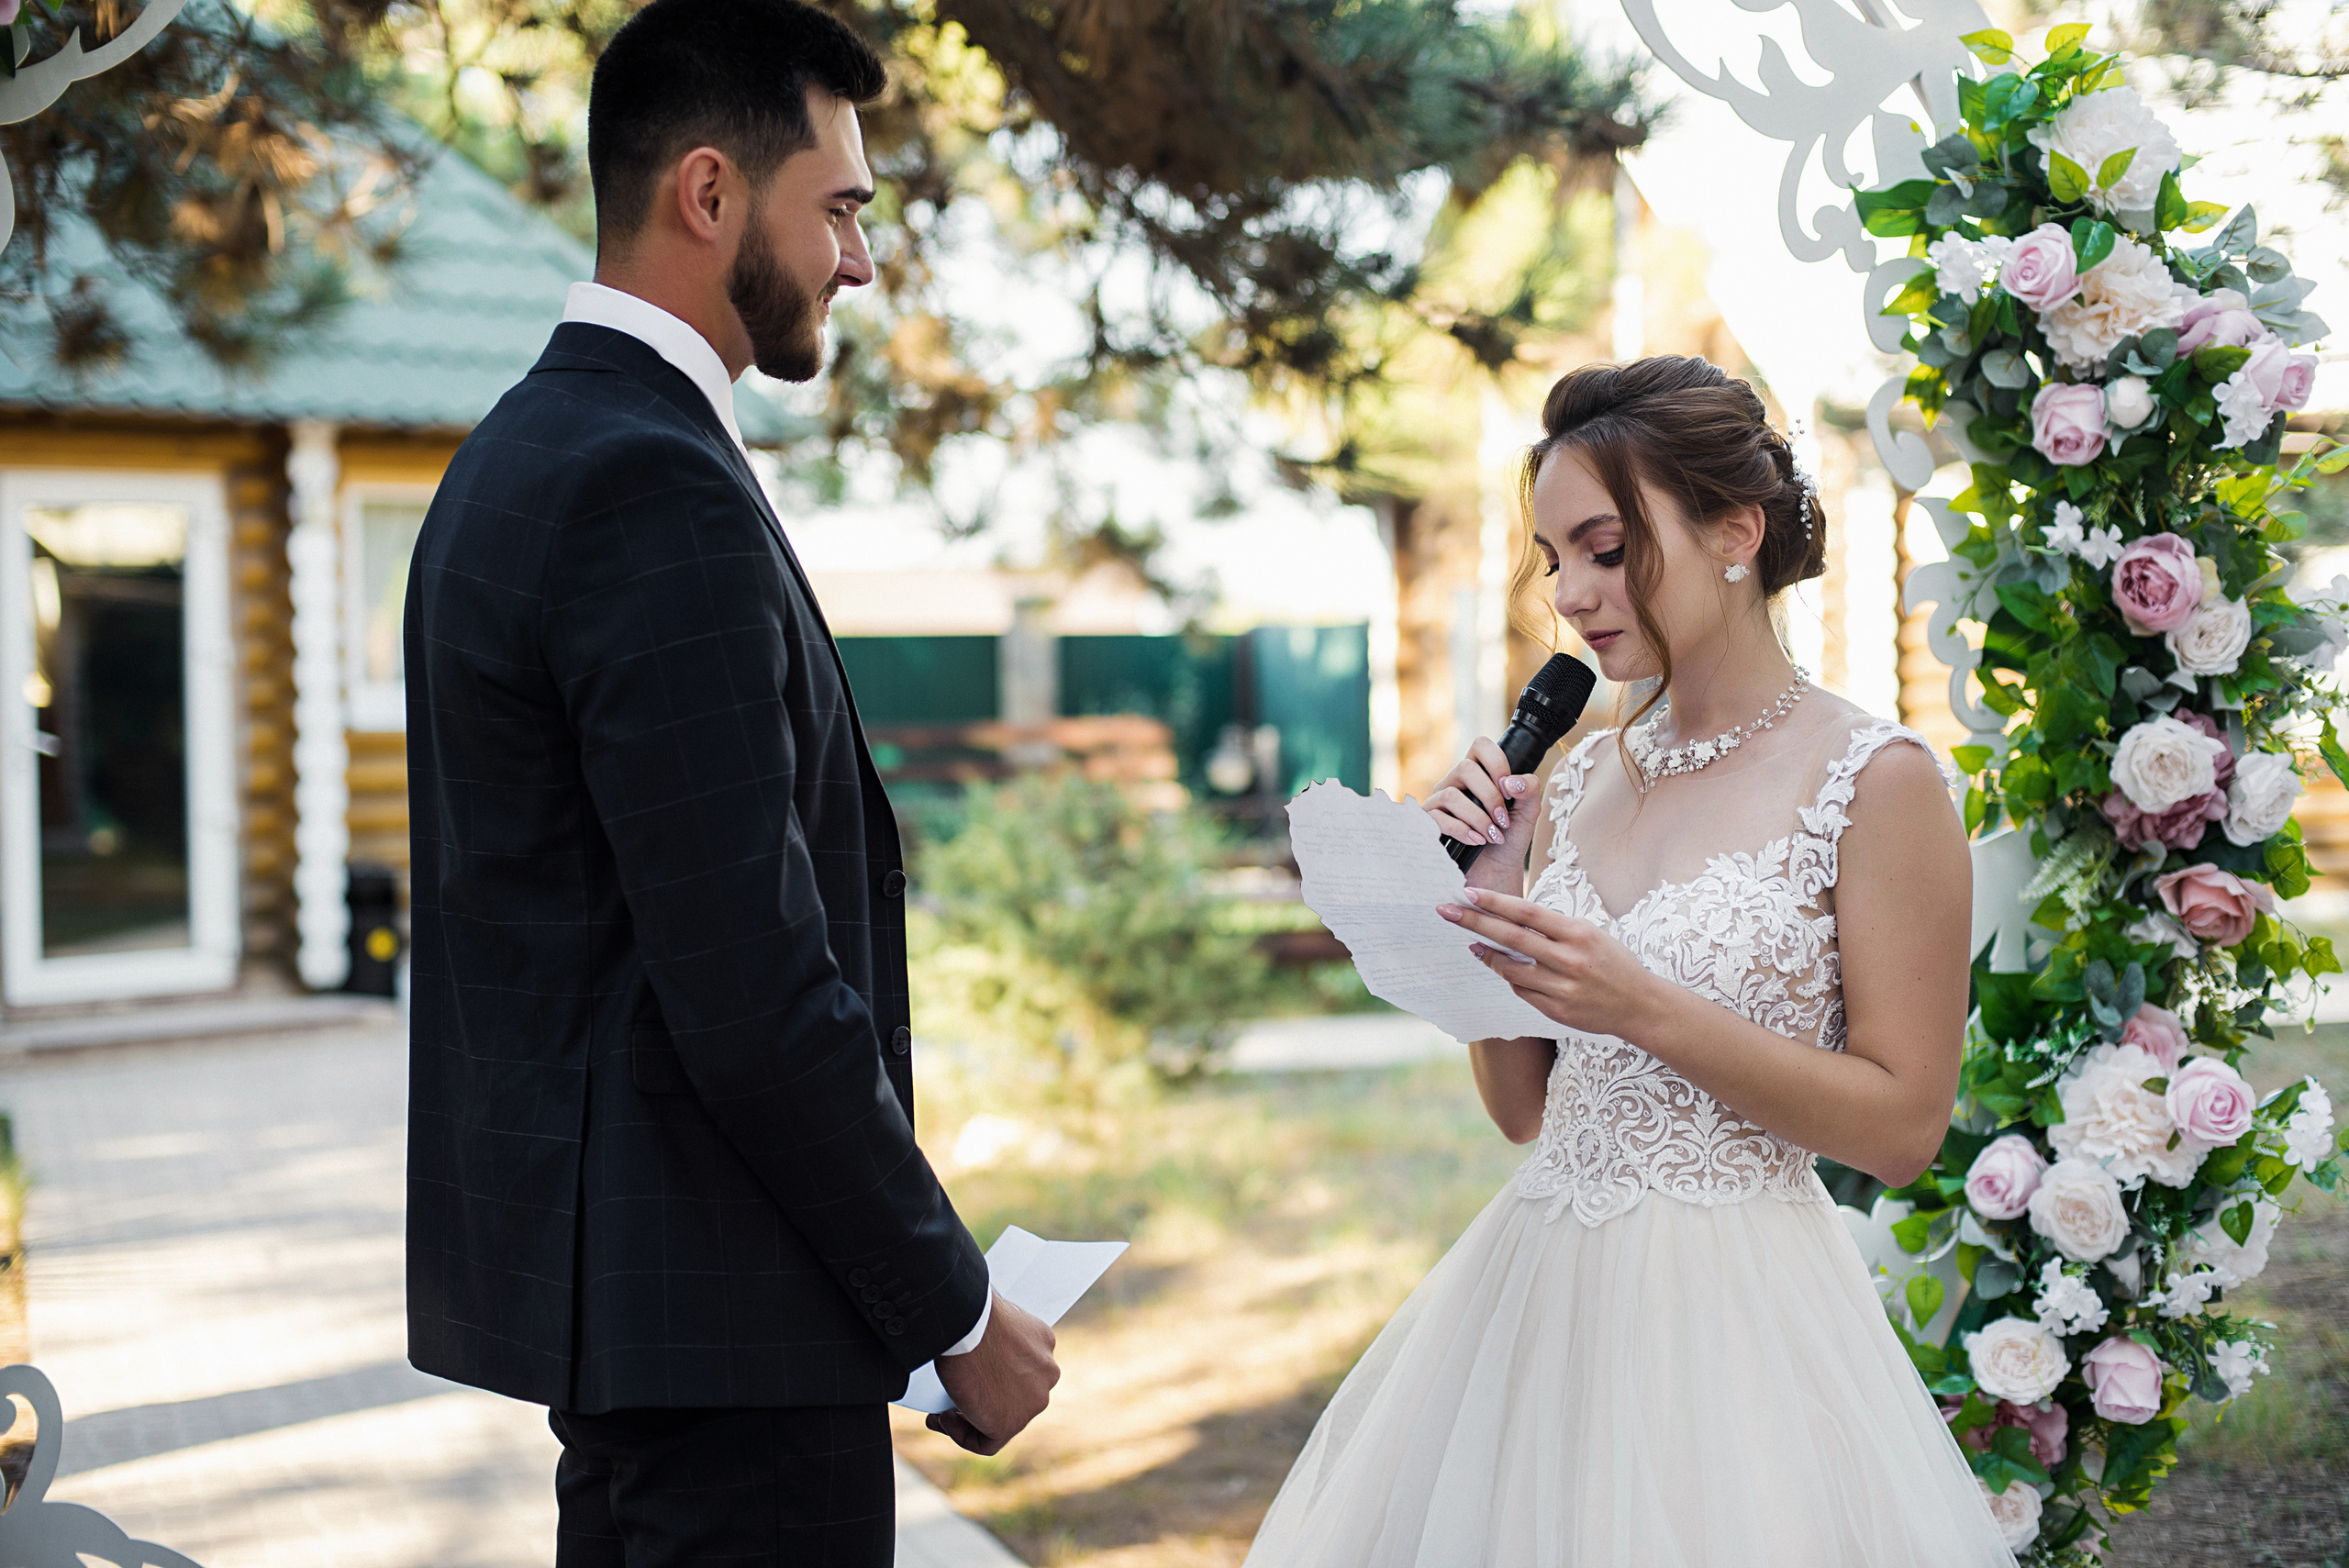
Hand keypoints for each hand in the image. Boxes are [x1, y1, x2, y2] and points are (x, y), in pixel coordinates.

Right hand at [928, 1294, 1058, 1454]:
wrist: (967, 1322)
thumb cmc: (974, 1315)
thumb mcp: (995, 1323)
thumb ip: (998, 1345)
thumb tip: (980, 1360)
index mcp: (1043, 1346)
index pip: (1022, 1373)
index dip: (994, 1380)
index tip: (970, 1378)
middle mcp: (1046, 1374)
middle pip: (1014, 1398)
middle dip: (984, 1401)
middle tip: (952, 1402)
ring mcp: (1033, 1400)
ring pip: (1002, 1421)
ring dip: (970, 1420)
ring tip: (941, 1414)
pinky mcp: (1011, 1422)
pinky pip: (987, 1442)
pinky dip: (962, 1435)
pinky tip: (944, 1419)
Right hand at [1424, 739, 1538, 890]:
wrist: (1497, 869)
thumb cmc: (1510, 837)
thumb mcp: (1529, 812)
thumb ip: (1529, 789)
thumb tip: (1511, 782)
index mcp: (1480, 772)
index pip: (1480, 745)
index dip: (1496, 762)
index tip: (1509, 788)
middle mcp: (1456, 782)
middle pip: (1464, 767)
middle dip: (1489, 796)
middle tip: (1503, 820)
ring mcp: (1439, 801)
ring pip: (1450, 794)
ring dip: (1477, 817)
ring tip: (1492, 835)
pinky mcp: (1429, 822)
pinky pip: (1438, 818)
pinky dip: (1463, 831)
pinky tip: (1477, 841)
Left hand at [1439, 886, 1672, 1040]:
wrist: (1641, 1005)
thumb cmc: (1614, 963)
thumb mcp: (1590, 934)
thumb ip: (1554, 928)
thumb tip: (1511, 917)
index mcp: (1578, 933)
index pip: (1528, 913)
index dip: (1495, 903)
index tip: (1468, 893)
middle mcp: (1569, 959)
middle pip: (1512, 938)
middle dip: (1475, 923)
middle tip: (1447, 912)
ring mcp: (1562, 988)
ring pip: (1512, 970)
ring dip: (1488, 956)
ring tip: (1472, 945)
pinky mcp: (1558, 1011)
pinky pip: (1523, 992)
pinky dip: (1511, 979)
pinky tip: (1504, 969)